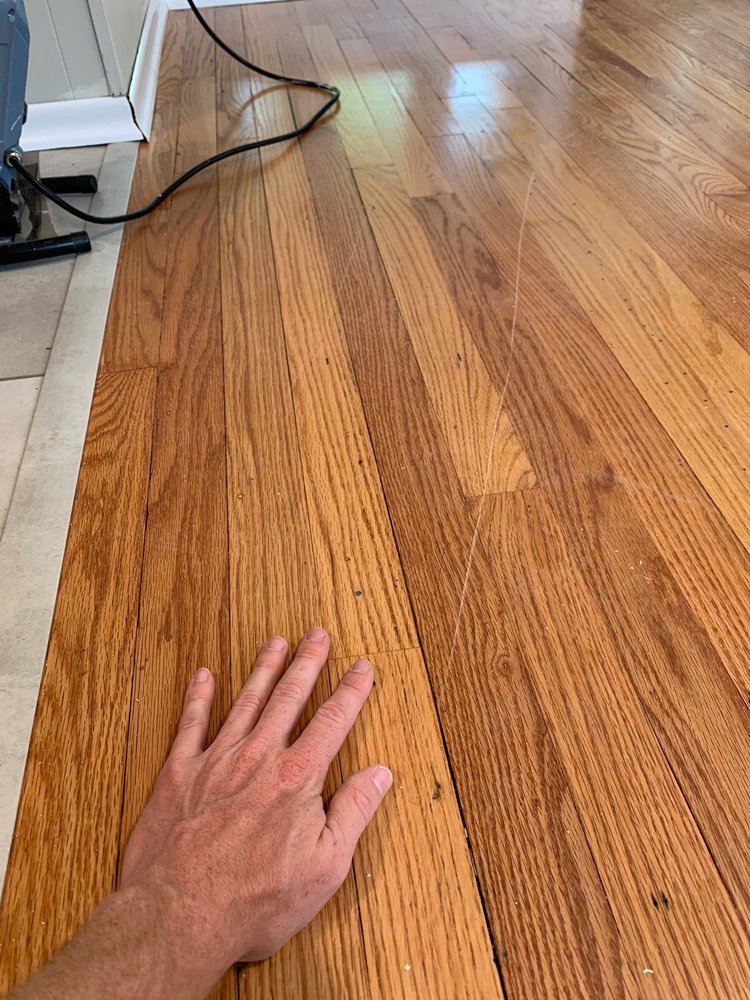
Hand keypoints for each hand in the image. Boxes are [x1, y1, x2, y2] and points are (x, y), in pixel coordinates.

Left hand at [121, 627, 391, 972]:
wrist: (178, 916)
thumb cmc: (254, 902)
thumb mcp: (325, 868)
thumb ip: (353, 813)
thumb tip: (380, 775)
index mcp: (297, 779)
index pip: (332, 721)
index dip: (352, 690)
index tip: (362, 667)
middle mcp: (258, 758)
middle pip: (289, 698)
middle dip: (307, 663)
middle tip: (317, 634)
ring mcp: (216, 762)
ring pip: (246, 701)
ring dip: (263, 669)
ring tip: (276, 642)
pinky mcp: (178, 774)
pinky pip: (190, 724)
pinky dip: (199, 697)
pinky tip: (204, 675)